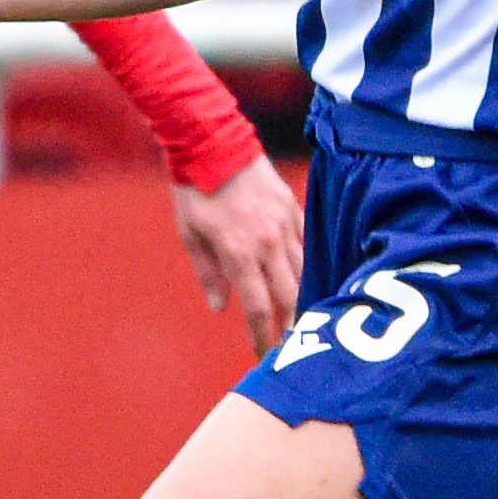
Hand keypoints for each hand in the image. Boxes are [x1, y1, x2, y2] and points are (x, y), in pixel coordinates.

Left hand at [169, 156, 303, 349]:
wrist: (213, 142)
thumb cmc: (194, 191)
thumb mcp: (190, 235)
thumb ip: (209, 274)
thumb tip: (221, 308)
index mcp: (239, 254)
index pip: (258, 309)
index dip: (263, 338)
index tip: (265, 356)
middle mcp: (267, 244)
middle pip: (289, 297)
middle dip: (291, 326)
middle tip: (291, 347)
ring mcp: (284, 225)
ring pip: (303, 272)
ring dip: (303, 298)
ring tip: (302, 318)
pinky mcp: (292, 208)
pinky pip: (306, 243)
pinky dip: (307, 263)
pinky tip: (306, 276)